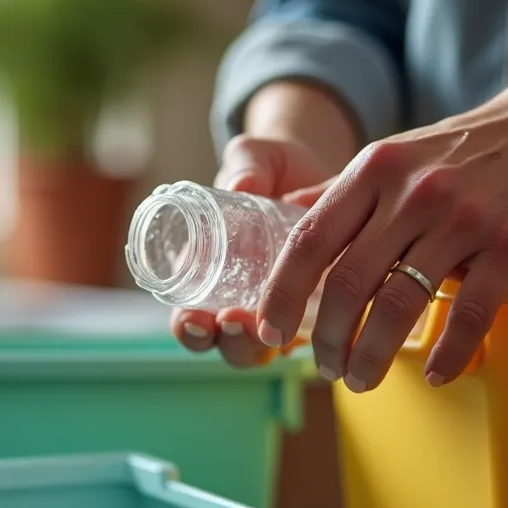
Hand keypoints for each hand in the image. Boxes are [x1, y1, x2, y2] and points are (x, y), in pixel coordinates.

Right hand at [170, 134, 332, 366]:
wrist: (319, 171)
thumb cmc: (273, 167)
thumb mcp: (255, 158)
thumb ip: (247, 166)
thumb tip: (243, 184)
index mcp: (207, 271)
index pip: (189, 315)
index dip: (187, 327)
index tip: (196, 319)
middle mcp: (237, 298)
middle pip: (225, 343)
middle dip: (229, 342)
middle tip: (234, 323)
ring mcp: (276, 307)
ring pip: (264, 349)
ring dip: (263, 347)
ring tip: (268, 331)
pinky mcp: (313, 306)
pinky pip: (309, 336)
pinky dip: (311, 339)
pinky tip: (319, 326)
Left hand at [254, 92, 507, 389]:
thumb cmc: (460, 151)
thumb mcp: (390, 157)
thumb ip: (337, 193)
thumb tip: (278, 220)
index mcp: (373, 170)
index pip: (309, 238)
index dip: (282, 292)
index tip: (271, 330)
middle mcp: (412, 192)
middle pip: (348, 282)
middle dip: (328, 339)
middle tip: (326, 367)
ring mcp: (463, 218)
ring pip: (400, 305)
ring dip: (373, 356)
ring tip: (362, 379)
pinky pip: (471, 312)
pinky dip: (448, 353)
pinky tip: (436, 374)